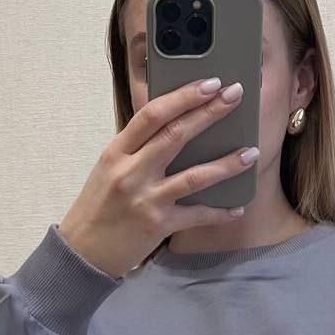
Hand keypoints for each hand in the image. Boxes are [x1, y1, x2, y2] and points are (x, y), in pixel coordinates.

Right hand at [58, 77, 255, 277]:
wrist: (83, 251)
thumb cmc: (98, 208)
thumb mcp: (109, 169)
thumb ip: (137, 149)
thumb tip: (176, 126)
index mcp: (117, 152)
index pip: (152, 114)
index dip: (183, 96)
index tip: (209, 82)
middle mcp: (131, 172)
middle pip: (176, 135)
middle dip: (209, 113)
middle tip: (235, 95)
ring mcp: (146, 199)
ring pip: (194, 176)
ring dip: (227, 164)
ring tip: (251, 152)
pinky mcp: (158, 225)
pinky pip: (196, 215)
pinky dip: (219, 212)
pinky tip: (237, 207)